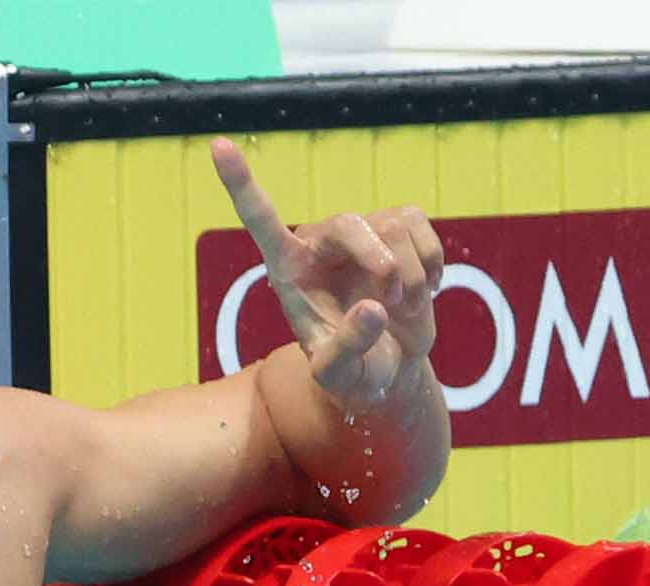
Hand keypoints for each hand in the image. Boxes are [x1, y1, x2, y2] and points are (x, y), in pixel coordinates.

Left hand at [210, 137, 443, 406]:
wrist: (388, 368)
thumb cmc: (352, 374)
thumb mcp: (341, 377)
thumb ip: (348, 349)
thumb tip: (373, 309)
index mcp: (288, 269)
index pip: (260, 218)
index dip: (240, 183)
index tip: (218, 146)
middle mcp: (319, 243)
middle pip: (351, 223)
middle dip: (381, 262)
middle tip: (393, 302)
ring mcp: (360, 232)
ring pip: (395, 225)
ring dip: (412, 275)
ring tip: (403, 307)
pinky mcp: (397, 229)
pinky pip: (421, 226)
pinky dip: (432, 264)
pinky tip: (423, 291)